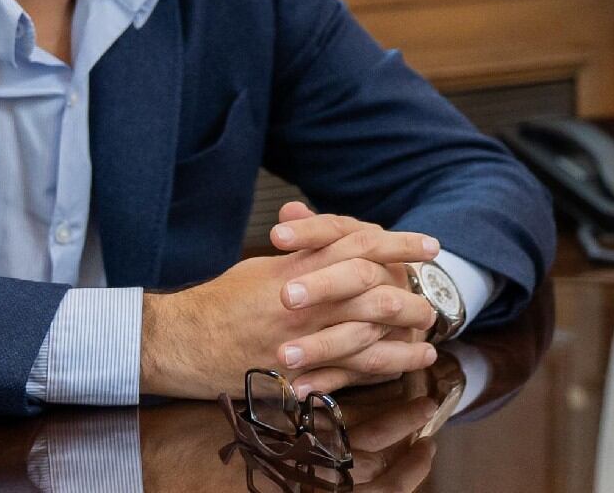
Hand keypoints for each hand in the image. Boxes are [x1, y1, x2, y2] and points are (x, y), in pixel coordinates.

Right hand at [139, 202, 439, 399]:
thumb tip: (341, 241)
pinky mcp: (298, 374)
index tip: (430, 246)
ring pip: (371, 334)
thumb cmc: (218, 301)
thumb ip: (306, 253)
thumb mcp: (263, 266)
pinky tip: (403, 365)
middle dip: (413, 293)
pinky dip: (382, 368)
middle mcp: (307, 302)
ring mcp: (304, 339)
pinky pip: (350, 373)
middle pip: (377, 290)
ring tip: (429, 335)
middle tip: (435, 296)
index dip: (402, 244)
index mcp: (300, 268)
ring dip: (406, 335)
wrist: (178, 342)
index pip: (363, 245)